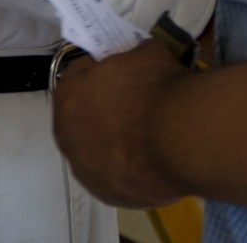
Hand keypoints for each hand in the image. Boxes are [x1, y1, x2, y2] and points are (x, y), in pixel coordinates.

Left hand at [53, 39, 189, 207]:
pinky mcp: (107, 194)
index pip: (78, 74)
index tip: (122, 68)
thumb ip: (135, 56)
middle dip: (104, 106)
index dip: (101, 68)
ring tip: (148, 132)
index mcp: (69, 96)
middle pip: (83, 115)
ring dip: (114, 139)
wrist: (178, 138)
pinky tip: (153, 156)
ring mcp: (85, 170)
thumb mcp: (149, 52)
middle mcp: (67, 135)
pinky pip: (115, 173)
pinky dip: (129, 165)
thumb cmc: (156, 89)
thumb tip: (141, 59)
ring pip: (97, 149)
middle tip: (134, 99)